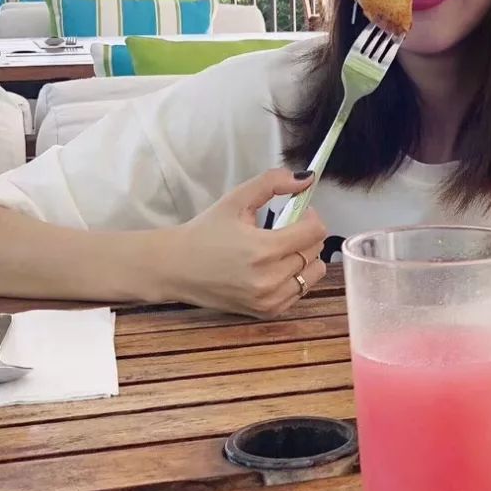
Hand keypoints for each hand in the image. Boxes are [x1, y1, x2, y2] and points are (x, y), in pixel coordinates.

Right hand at [161, 169, 327, 316]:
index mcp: (263, 249)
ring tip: (283, 249)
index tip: (300, 213)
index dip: (311, 217)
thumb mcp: (236, 199)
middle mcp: (269, 279)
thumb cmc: (205, 232)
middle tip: (288, 229)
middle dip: (307, 236)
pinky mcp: (267, 311)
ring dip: (306, 258)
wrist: (175, 268)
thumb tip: (306, 179)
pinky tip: (277, 267)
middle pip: (315, 252)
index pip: (314, 232)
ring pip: (313, 274)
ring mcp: (269, 299)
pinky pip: (301, 291)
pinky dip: (297, 277)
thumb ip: (272, 183)